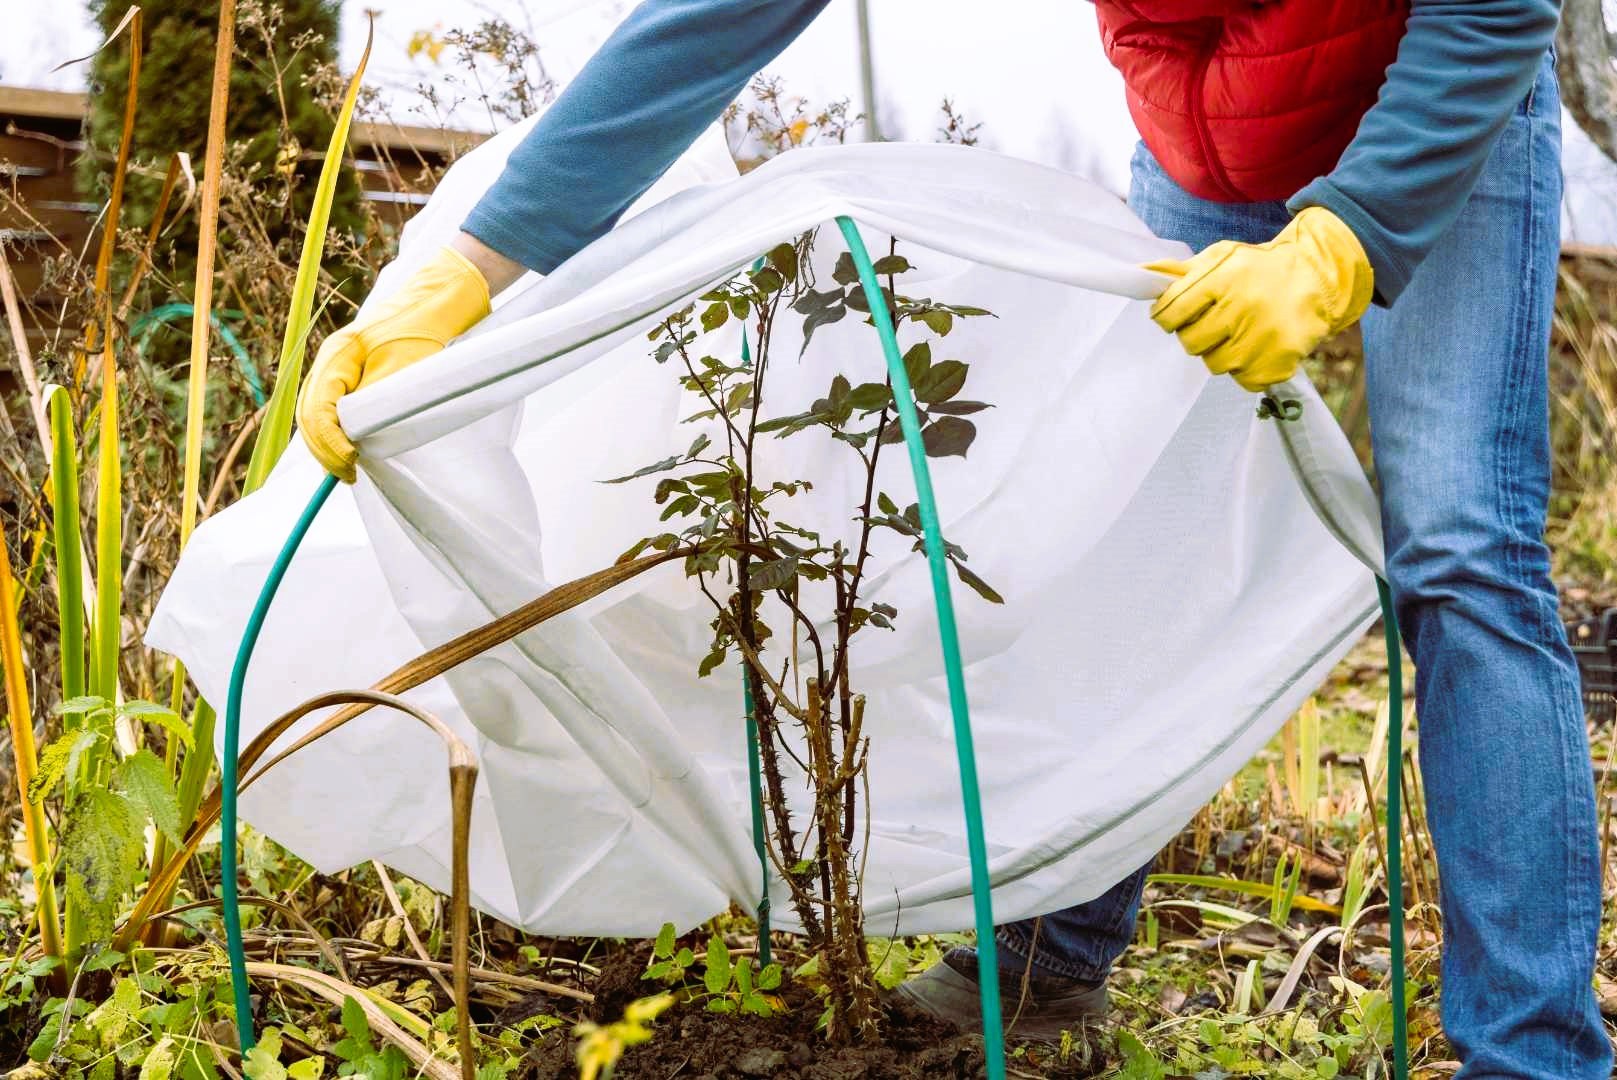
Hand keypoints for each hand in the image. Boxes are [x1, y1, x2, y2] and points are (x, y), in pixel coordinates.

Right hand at [296, 245, 490, 481]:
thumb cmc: (423, 330)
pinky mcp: (352, 373)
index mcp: (337, 355)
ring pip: (317, 412)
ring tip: (345, 468)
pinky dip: (335, 431)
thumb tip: (355, 436)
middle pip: (310, 413)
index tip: (351, 463)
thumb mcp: (403, 368)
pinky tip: (349, 450)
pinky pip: (331, 407)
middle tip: (348, 474)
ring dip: (327, 443)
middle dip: (325, 448)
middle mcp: (330, 360)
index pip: (318, 409)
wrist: (437, 301)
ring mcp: (338, 366)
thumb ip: (376, 400)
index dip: (331, 442)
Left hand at [1145, 206, 1373, 391]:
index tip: (1175, 315)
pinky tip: (1258, 347)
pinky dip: (1247, 369)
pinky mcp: (1280, 360)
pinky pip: (1244, 380)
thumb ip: (1182, 272)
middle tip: (1214, 323)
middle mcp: (1243, 307)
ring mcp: (1263, 336)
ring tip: (1239, 333)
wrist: (1317, 276)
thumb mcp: (1222, 258)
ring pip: (1215, 364)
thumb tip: (1143, 273)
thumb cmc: (1259, 270)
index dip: (1167, 316)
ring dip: (1221, 352)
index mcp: (1223, 278)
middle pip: (1190, 343)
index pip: (1171, 311)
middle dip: (1196, 334)